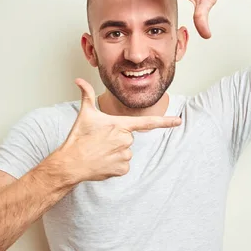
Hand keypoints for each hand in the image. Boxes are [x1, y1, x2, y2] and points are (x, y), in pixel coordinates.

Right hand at [59, 79, 181, 181]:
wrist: (71, 162)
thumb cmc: (78, 138)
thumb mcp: (84, 114)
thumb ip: (86, 95)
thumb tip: (78, 80)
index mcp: (120, 125)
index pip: (147, 122)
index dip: (165, 121)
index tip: (178, 121)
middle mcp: (126, 139)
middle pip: (129, 138)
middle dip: (117, 140)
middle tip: (101, 141)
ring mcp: (125, 155)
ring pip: (126, 152)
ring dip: (115, 153)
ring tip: (100, 152)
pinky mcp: (122, 169)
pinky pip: (124, 166)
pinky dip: (114, 166)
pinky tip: (103, 163)